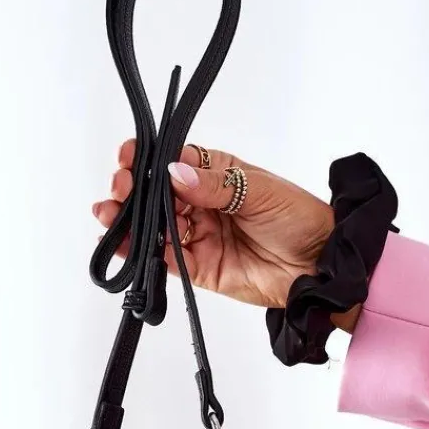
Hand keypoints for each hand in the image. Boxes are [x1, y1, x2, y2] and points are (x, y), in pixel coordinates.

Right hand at [92, 141, 335, 310]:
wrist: (320, 266)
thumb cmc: (299, 218)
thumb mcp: (260, 191)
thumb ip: (216, 186)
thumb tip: (174, 173)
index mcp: (217, 175)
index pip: (172, 163)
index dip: (147, 160)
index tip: (128, 159)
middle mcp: (202, 204)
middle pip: (156, 196)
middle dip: (132, 192)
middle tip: (119, 191)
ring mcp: (199, 237)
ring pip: (155, 229)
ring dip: (130, 224)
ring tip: (108, 217)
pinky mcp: (199, 269)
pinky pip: (166, 261)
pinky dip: (146, 255)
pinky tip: (128, 247)